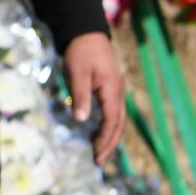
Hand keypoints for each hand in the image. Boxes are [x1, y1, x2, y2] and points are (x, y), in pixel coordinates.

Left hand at [60, 31, 130, 165]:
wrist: (86, 32)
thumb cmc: (80, 52)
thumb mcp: (76, 73)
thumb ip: (80, 97)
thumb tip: (80, 121)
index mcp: (112, 91)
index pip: (111, 122)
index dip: (105, 140)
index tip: (96, 156)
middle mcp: (119, 93)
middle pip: (118, 125)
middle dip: (109, 144)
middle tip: (97, 162)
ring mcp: (117, 91)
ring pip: (117, 120)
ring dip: (109, 137)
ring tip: (98, 153)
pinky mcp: (111, 89)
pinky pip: (113, 112)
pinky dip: (108, 126)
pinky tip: (97, 134)